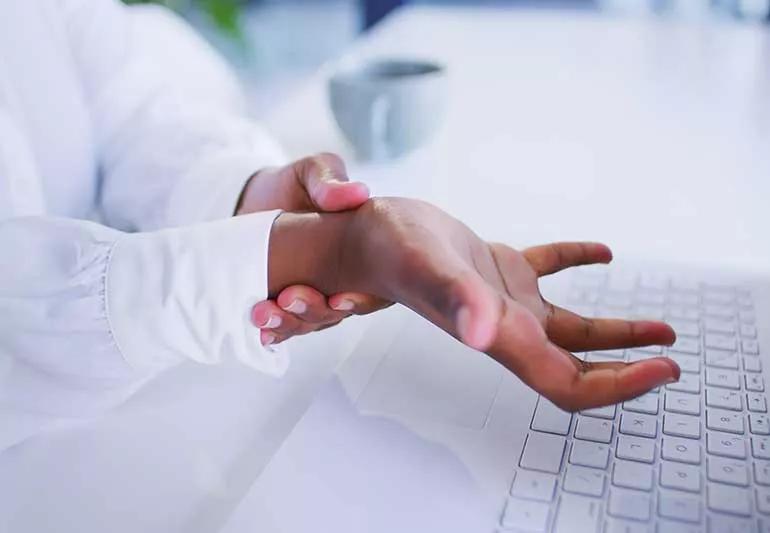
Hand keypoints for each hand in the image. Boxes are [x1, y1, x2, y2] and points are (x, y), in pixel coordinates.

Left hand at [236, 153, 389, 344]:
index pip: (374, 287)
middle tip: (289, 298)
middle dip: (315, 311)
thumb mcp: (314, 171)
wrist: (258, 198)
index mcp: (364, 253)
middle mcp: (344, 281)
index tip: (339, 299)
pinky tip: (262, 333)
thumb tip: (357, 193)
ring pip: (311, 322)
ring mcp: (315, 294)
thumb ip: (330, 180)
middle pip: (338, 311)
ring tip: (264, 314)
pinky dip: (275, 330)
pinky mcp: (287, 302)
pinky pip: (286, 323)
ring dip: (289, 323)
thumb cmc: (296, 183)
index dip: (362, 299)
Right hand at [269, 198, 679, 409]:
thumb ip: (456, 298)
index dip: (618, 386)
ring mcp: (503, 301)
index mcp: (500, 338)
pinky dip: (579, 263)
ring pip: (570, 329)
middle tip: (672, 359)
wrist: (363, 235)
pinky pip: (548, 271)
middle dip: (628, 370)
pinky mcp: (497, 270)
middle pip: (577, 369)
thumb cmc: (387, 250)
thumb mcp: (425, 266)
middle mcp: (506, 328)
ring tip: (661, 326)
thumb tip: (483, 333)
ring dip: (617, 331)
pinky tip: (603, 254)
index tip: (662, 370)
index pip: (568, 384)